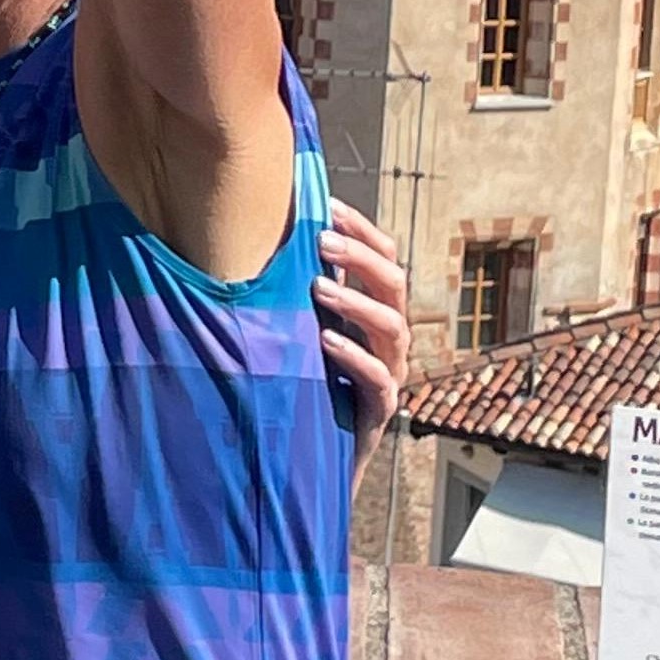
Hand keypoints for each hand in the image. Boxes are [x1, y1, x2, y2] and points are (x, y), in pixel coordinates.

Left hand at [316, 198, 409, 452]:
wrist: (310, 453)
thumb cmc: (305, 378)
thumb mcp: (303, 327)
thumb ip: (300, 288)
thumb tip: (265, 232)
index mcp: (372, 310)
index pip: (383, 259)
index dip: (362, 231)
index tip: (329, 206)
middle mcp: (387, 337)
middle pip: (394, 284)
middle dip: (360, 258)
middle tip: (322, 242)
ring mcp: (388, 372)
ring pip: (393, 328)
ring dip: (356, 303)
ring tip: (319, 288)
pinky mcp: (378, 409)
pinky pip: (378, 379)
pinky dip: (354, 356)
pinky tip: (327, 341)